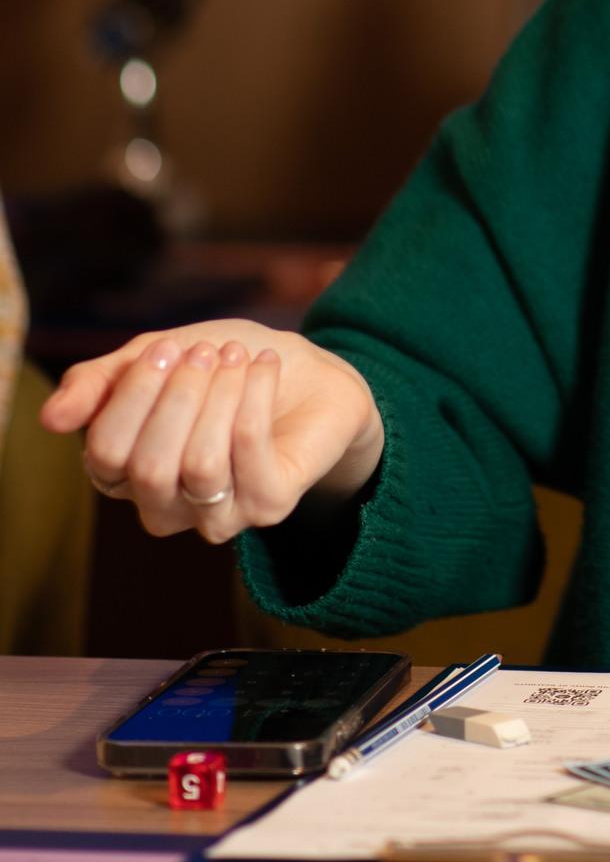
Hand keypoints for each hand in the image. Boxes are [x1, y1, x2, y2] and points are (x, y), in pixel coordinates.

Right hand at [38, 320, 384, 544]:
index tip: (167, 348)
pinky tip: (264, 368)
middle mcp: (165, 506)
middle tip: (206, 350)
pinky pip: (249, 454)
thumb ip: (99, 384)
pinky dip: (254, 398)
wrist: (306, 371)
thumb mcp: (155, 358)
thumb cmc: (222, 367)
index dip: (133, 395)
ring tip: (238, 356)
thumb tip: (51, 419)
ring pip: (199, 466)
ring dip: (219, 396)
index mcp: (127, 474)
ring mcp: (217, 514)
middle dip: (179, 396)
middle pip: (147, 466)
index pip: (105, 452)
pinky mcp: (269, 506)